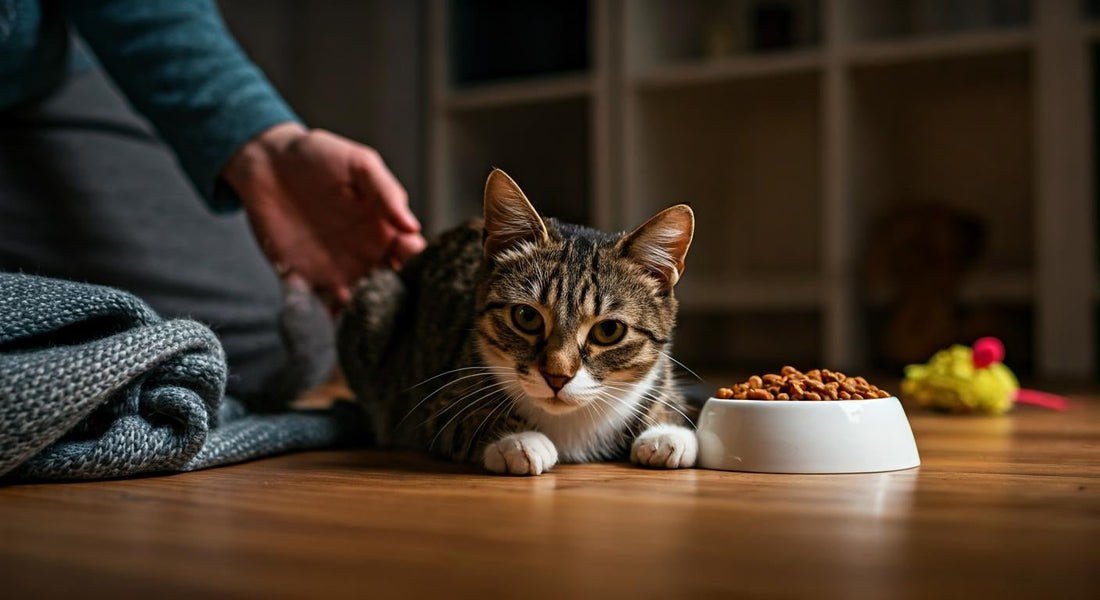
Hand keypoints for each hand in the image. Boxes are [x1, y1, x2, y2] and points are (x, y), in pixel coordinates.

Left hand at [223, 123, 426, 310]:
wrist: (266, 164)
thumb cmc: (318, 156)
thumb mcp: (359, 164)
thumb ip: (386, 193)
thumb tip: (412, 227)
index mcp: (385, 231)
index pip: (412, 257)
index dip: (419, 266)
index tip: (415, 267)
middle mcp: (366, 258)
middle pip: (392, 289)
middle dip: (397, 300)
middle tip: (391, 301)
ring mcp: (337, 272)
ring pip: (360, 306)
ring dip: (364, 316)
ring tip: (363, 316)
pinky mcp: (305, 281)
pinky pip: (320, 308)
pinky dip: (328, 321)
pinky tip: (332, 322)